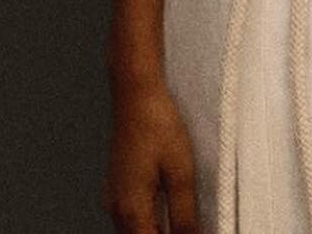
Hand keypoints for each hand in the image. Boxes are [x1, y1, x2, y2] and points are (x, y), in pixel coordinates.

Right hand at [102, 76, 199, 231]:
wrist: (136, 92)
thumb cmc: (157, 123)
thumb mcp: (181, 172)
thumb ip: (185, 215)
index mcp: (131, 210)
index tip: (197, 233)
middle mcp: (116, 209)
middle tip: (194, 227)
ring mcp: (114, 198)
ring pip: (138, 231)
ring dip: (160, 231)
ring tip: (187, 222)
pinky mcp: (118, 187)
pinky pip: (134, 217)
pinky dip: (152, 220)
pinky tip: (170, 211)